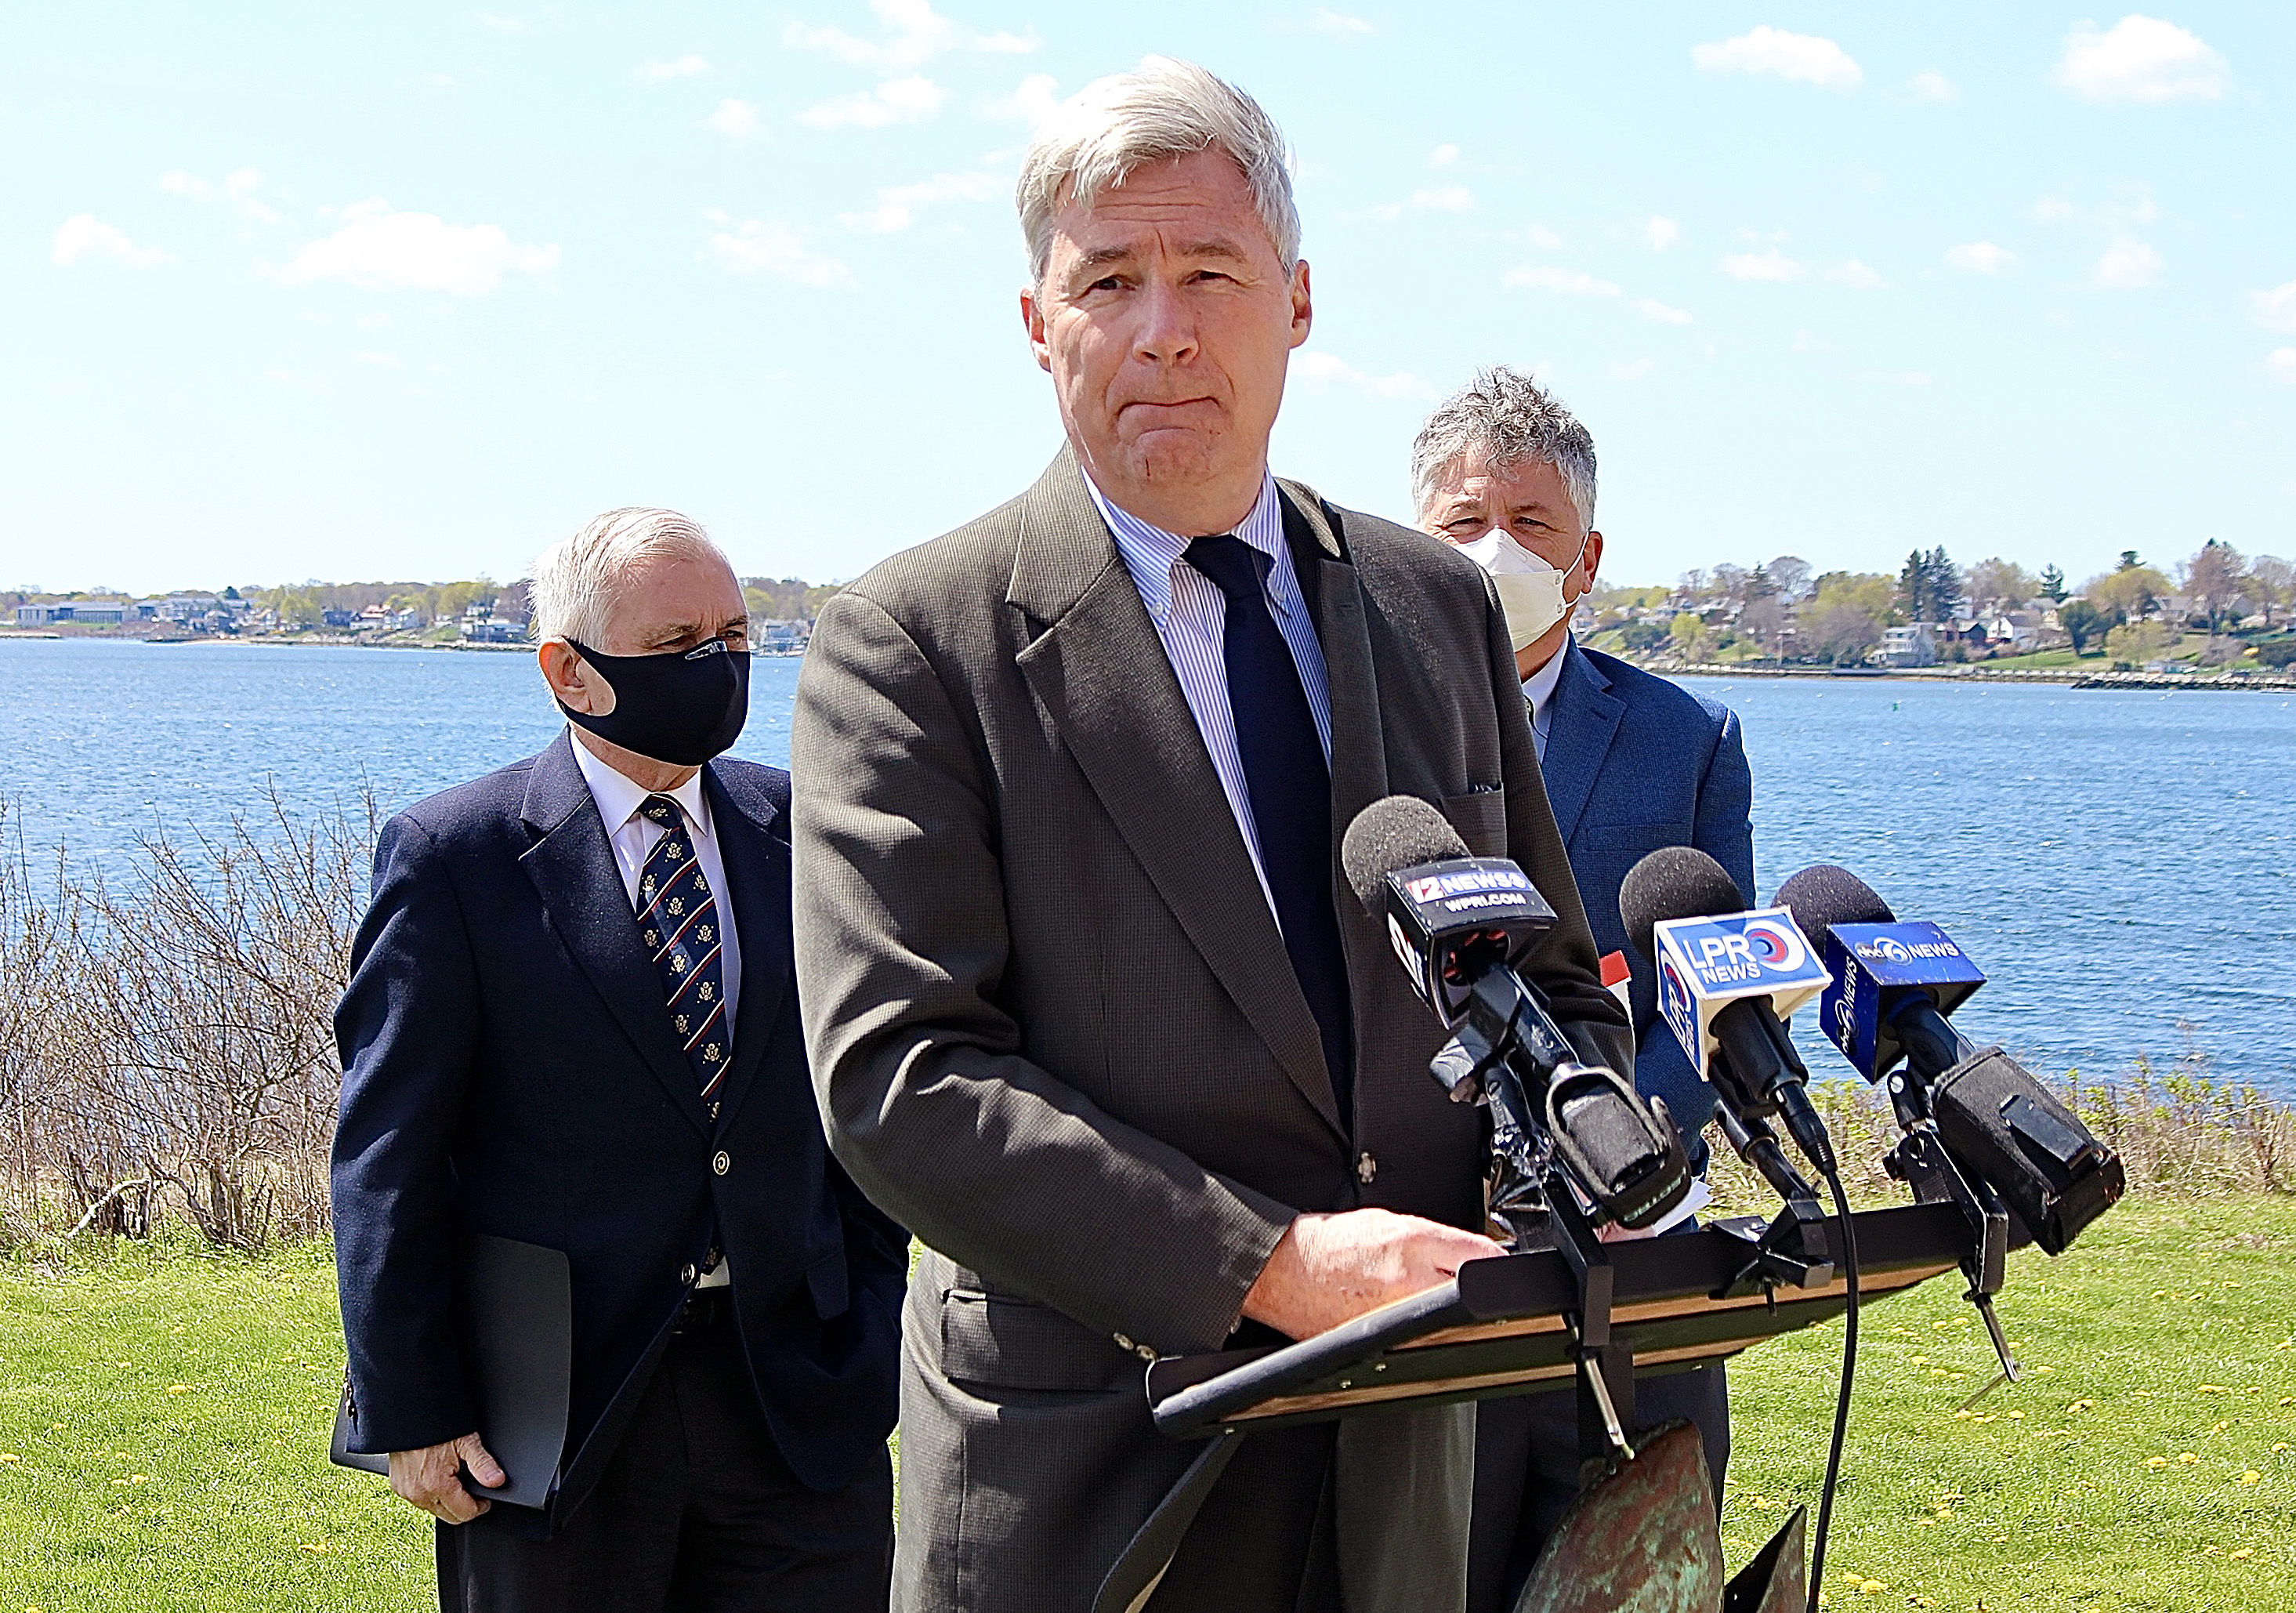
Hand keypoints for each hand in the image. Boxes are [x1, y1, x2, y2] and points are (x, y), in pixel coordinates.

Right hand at [388, 1433, 506, 1524]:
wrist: (408, 1415)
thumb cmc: (436, 1425)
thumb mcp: (466, 1441)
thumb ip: (483, 1464)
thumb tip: (497, 1481)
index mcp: (436, 1485)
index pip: (464, 1514)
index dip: (480, 1506)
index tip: (486, 1498)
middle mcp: (418, 1493)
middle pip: (450, 1516)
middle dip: (465, 1506)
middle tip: (474, 1488)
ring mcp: (406, 1492)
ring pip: (435, 1510)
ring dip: (448, 1501)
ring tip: (456, 1478)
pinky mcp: (398, 1487)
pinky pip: (420, 1500)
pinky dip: (432, 1494)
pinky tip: (439, 1477)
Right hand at [1241, 1208, 1502, 1340]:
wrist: (1284, 1272)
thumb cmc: (1335, 1245)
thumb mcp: (1396, 1225)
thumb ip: (1445, 1240)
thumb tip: (1489, 1258)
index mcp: (1412, 1246)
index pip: (1482, 1258)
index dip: (1498, 1263)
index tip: (1500, 1268)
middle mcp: (1407, 1286)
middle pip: (1474, 1299)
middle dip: (1475, 1295)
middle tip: (1456, 1288)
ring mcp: (1397, 1323)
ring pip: (1452, 1327)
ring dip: (1451, 1319)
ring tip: (1421, 1303)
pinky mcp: (1384, 1348)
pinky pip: (1425, 1346)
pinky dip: (1424, 1337)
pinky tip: (1403, 1322)